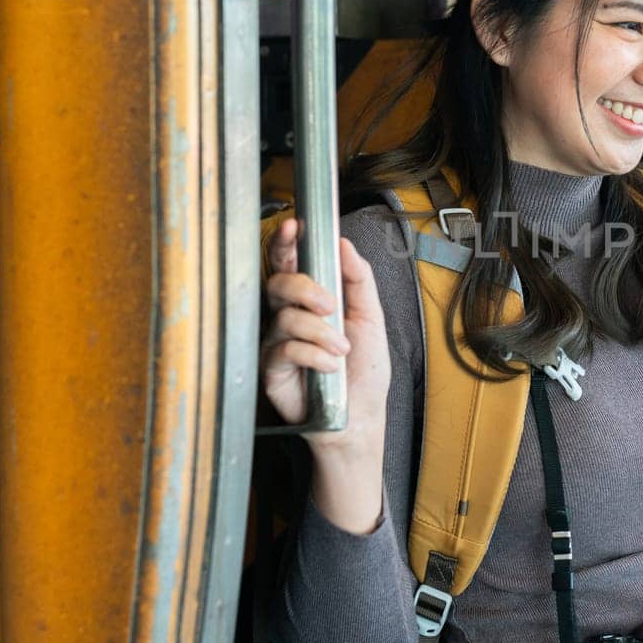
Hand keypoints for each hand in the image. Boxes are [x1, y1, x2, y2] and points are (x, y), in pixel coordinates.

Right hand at [260, 217, 392, 453]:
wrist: (362, 415)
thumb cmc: (363, 369)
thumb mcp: (371, 318)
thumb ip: (359, 280)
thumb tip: (344, 244)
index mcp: (311, 299)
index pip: (291, 263)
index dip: (286, 242)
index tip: (294, 227)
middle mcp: (289, 316)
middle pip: (278, 283)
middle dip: (303, 287)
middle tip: (329, 304)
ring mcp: (277, 341)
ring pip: (284, 317)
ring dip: (319, 331)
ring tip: (341, 349)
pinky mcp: (271, 368)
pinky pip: (285, 349)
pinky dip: (313, 355)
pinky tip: (330, 367)